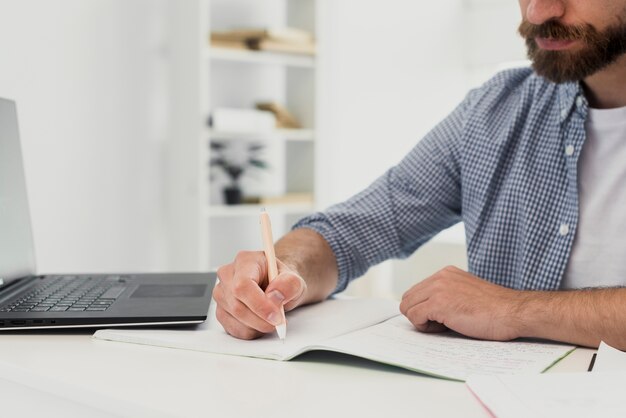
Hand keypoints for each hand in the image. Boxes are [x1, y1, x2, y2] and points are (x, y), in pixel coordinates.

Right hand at [212, 251, 306, 339]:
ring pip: (235, 319)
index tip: (275, 316)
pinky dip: (252, 331)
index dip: (259, 304)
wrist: (277, 288)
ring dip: (258, 326)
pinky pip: (234, 329)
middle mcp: (228, 276)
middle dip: (261, 319)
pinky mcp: (221, 311)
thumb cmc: (282, 282)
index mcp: (245, 261)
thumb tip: (275, 296)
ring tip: (271, 318)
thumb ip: (289, 284)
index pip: (243, 285)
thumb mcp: (294, 280)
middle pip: (237, 305)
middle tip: (279, 321)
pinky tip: (261, 322)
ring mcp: (222, 294)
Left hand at [399, 266, 523, 340]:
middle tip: (440, 324)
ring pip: (407, 307)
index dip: (424, 308)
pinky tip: (445, 327)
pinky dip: (424, 327)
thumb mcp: (466, 293)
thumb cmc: (495, 310)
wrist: (513, 312)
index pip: (417, 291)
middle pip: (408, 298)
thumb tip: (426, 309)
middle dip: (419, 315)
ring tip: (444, 326)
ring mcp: (438, 288)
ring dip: (421, 321)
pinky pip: (414, 316)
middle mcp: (440, 277)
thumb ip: (447, 295)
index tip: (440, 317)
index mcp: (446, 273)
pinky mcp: (439, 303)